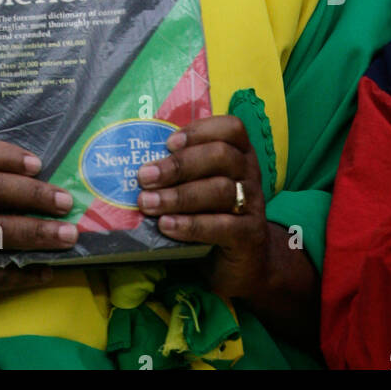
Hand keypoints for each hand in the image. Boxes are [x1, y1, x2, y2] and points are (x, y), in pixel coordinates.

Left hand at [137, 114, 269, 299]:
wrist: (241, 261)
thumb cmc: (210, 212)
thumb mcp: (198, 184)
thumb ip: (179, 170)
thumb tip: (136, 162)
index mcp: (239, 152)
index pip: (231, 128)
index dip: (200, 131)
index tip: (168, 143)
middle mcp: (250, 173)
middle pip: (221, 156)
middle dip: (179, 165)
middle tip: (144, 177)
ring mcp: (253, 204)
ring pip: (220, 190)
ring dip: (178, 195)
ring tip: (147, 203)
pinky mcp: (251, 235)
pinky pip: (224, 226)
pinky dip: (192, 225)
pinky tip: (166, 225)